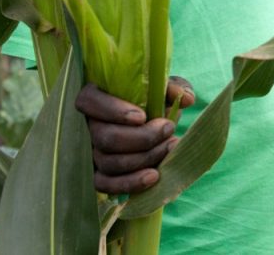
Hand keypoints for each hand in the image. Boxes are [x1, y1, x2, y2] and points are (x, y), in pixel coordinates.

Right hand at [75, 76, 195, 194]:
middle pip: (105, 138)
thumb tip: (185, 98)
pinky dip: (130, 183)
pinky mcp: (100, 174)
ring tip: (171, 146)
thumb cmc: (156, 99)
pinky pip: (106, 185)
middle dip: (142, 138)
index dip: (112, 110)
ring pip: (109, 162)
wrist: (158, 121)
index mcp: (96, 97)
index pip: (88, 101)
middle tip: (169, 128)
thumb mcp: (166, 88)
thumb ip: (175, 88)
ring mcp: (92, 152)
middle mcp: (89, 126)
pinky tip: (154, 176)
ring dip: (144, 158)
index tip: (142, 116)